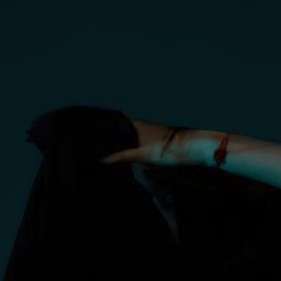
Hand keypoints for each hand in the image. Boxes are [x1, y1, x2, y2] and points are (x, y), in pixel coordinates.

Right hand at [100, 121, 217, 166]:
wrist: (190, 150)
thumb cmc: (167, 150)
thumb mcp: (140, 155)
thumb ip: (120, 157)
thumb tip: (102, 159)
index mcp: (135, 125)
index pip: (114, 120)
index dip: (103, 125)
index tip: (90, 131)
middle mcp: (141, 126)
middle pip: (120, 129)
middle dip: (109, 137)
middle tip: (95, 146)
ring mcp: (148, 133)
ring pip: (128, 136)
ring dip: (119, 143)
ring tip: (107, 153)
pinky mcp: (154, 141)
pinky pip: (136, 142)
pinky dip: (129, 148)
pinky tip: (127, 157)